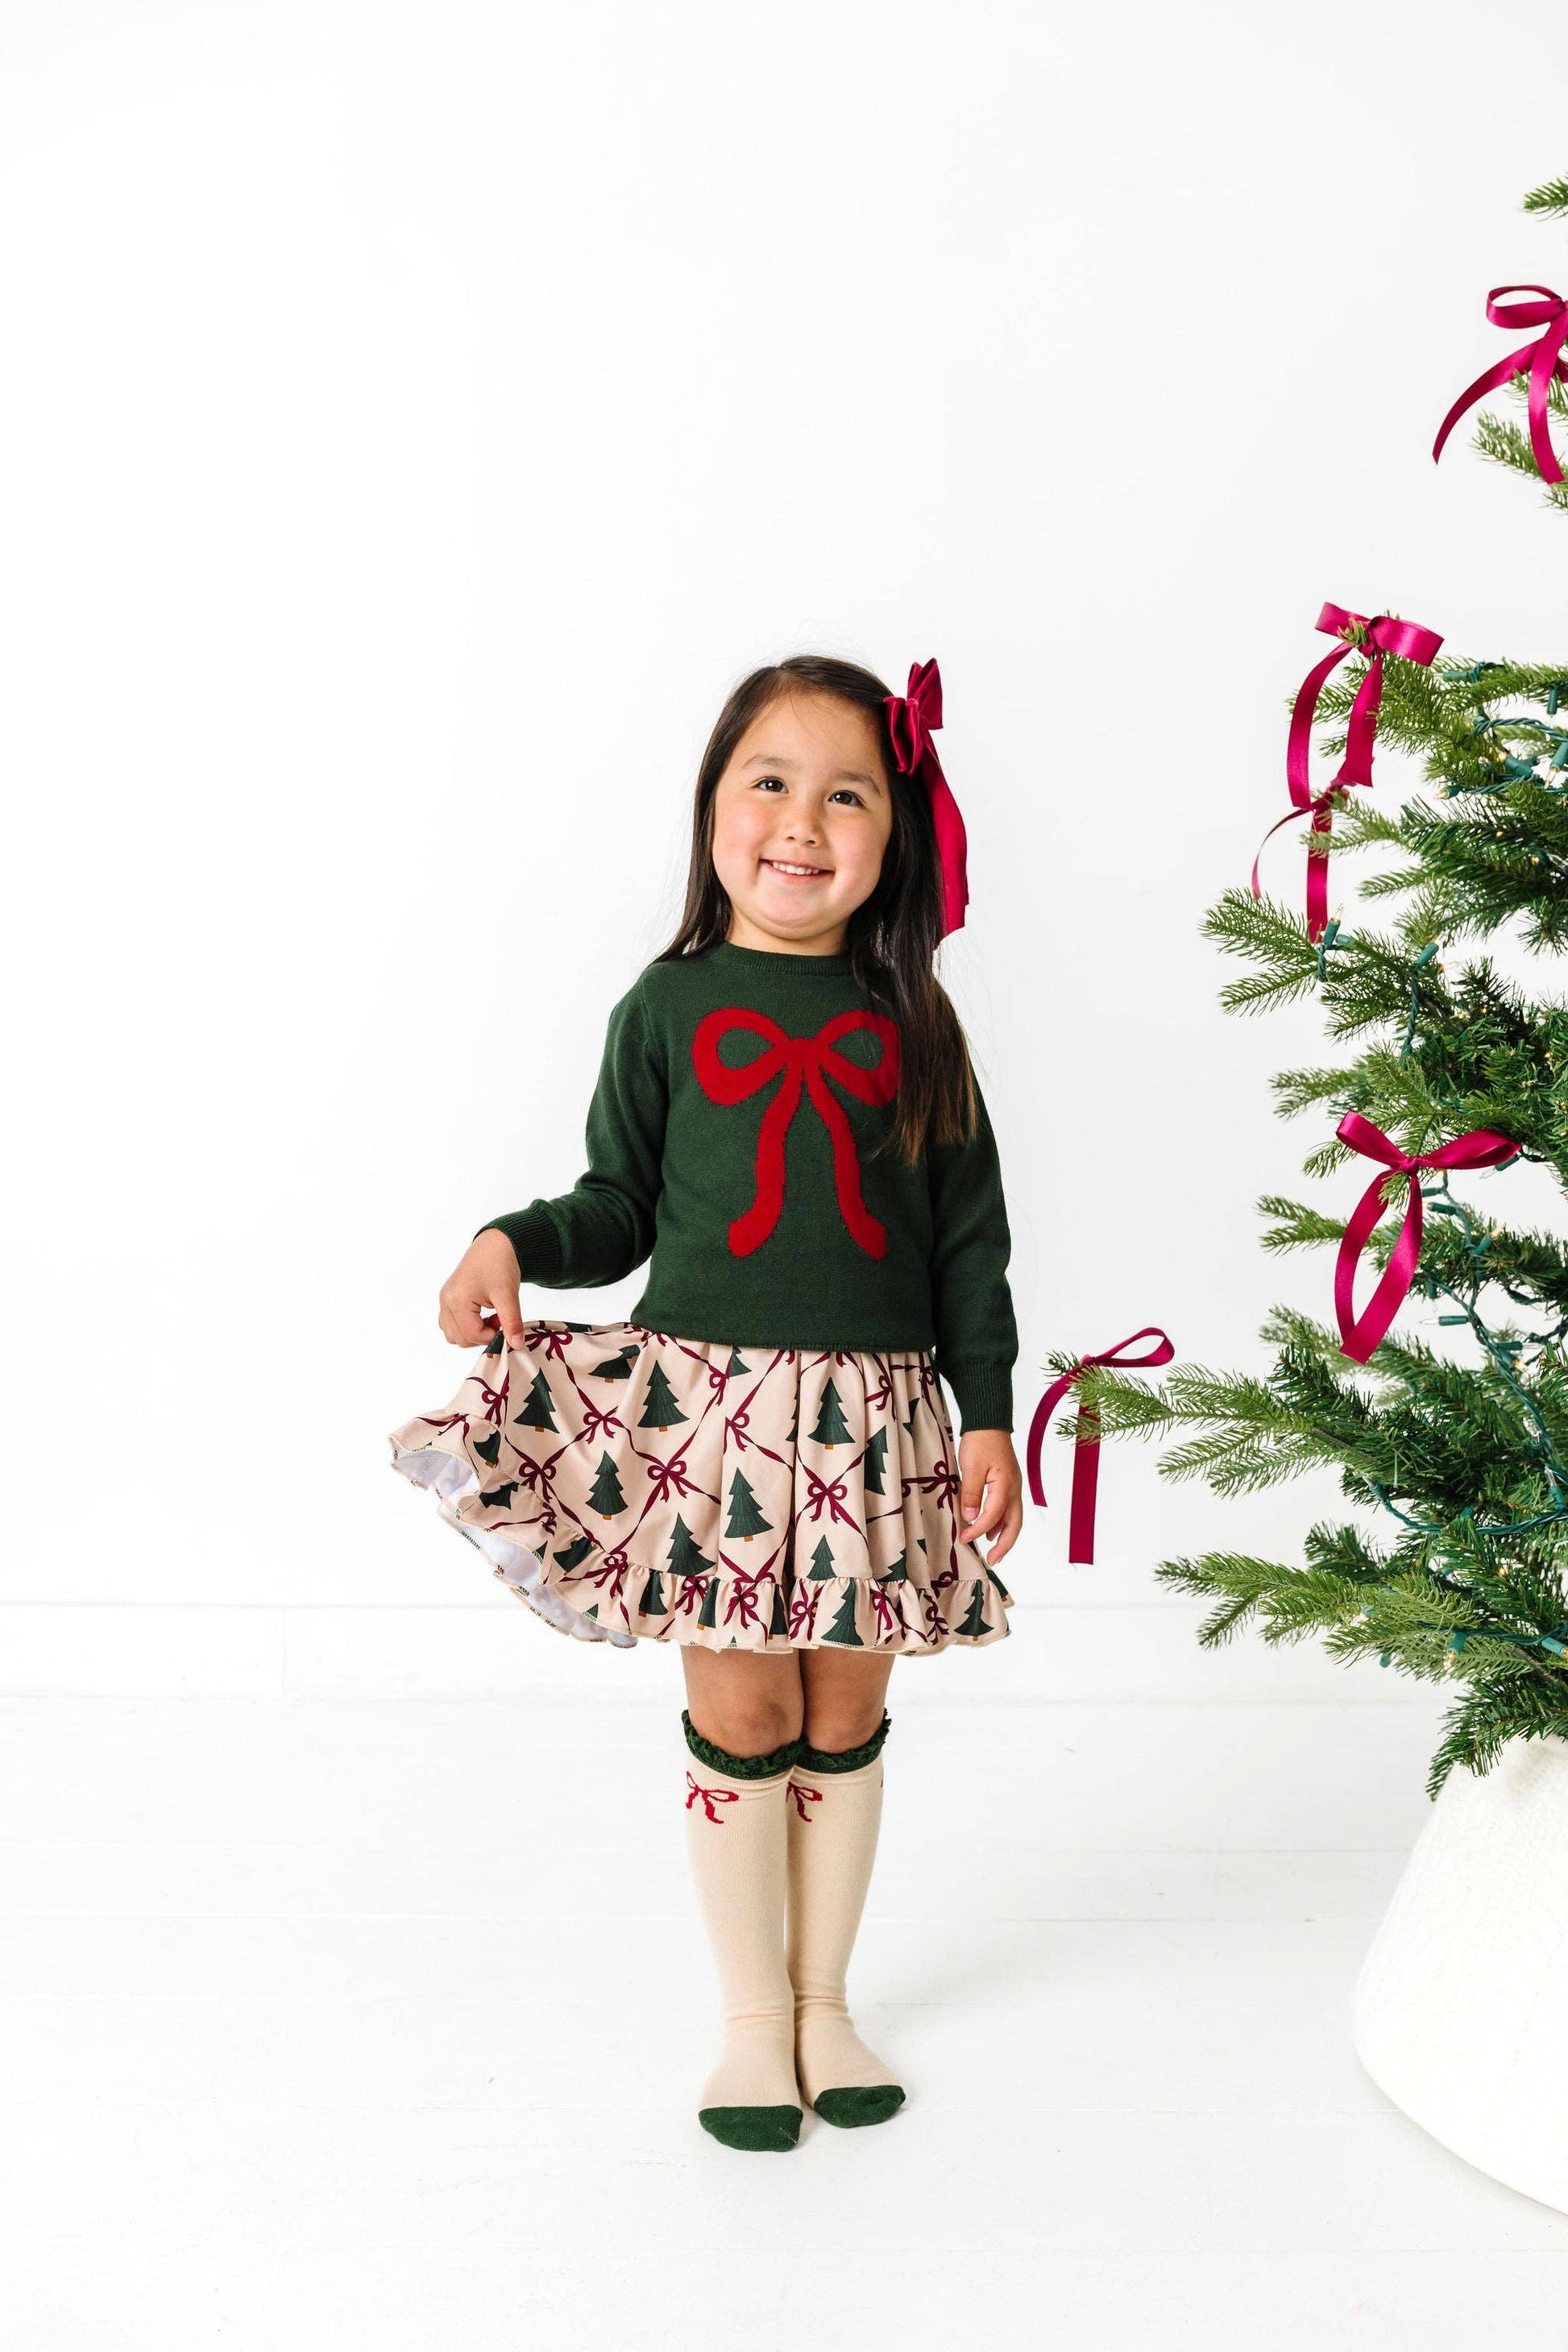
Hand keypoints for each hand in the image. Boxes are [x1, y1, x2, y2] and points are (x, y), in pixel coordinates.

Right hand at [438, 1230, 524, 1349]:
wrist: (495, 1243)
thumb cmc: (500, 1264)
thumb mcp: (508, 1294)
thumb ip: (512, 1322)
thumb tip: (516, 1345)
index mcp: (457, 1300)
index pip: (471, 1335)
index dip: (491, 1336)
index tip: (505, 1323)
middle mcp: (446, 1301)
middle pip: (460, 1339)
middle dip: (482, 1335)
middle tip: (499, 1319)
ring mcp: (445, 1300)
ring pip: (453, 1334)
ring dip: (473, 1333)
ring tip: (491, 1316)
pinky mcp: (448, 1298)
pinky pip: (450, 1323)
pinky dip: (465, 1326)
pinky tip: (481, 1314)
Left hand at [956, 1428, 1022, 1565]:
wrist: (989, 1421)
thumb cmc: (981, 1441)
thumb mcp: (971, 1467)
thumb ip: (972, 1493)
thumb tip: (971, 1517)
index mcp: (1006, 1486)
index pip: (993, 1517)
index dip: (978, 1530)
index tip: (964, 1538)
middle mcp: (1014, 1489)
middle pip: (1015, 1524)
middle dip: (1005, 1546)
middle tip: (993, 1560)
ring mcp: (1013, 1486)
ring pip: (1013, 1518)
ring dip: (1003, 1535)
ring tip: (991, 1549)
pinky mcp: (1008, 1483)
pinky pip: (1008, 1508)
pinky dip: (1001, 1522)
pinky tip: (991, 1528)